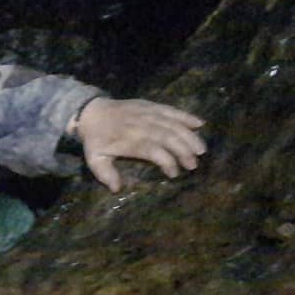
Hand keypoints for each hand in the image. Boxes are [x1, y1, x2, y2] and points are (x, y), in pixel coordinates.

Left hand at [71, 97, 205, 192]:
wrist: (92, 112)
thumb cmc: (96, 139)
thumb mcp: (95, 159)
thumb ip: (106, 174)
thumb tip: (117, 189)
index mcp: (129, 141)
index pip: (153, 151)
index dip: (166, 161)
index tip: (174, 173)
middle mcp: (141, 126)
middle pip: (168, 137)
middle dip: (183, 151)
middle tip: (194, 165)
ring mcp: (148, 114)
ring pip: (173, 124)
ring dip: (189, 136)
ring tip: (201, 149)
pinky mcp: (151, 105)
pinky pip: (171, 110)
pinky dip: (186, 116)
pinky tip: (200, 124)